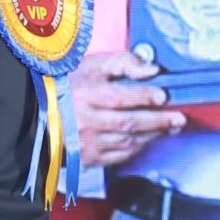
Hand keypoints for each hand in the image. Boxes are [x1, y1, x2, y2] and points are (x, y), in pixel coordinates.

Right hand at [71, 46, 184, 169]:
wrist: (40, 114)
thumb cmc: (68, 86)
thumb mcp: (92, 65)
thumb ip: (123, 62)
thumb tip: (151, 69)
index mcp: (88, 95)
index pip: (120, 97)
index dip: (144, 97)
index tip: (163, 96)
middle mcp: (88, 121)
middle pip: (128, 122)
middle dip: (158, 121)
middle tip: (178, 118)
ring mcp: (89, 142)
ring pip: (127, 141)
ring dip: (152, 135)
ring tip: (170, 128)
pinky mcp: (89, 157)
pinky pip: (119, 156)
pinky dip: (137, 148)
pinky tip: (148, 140)